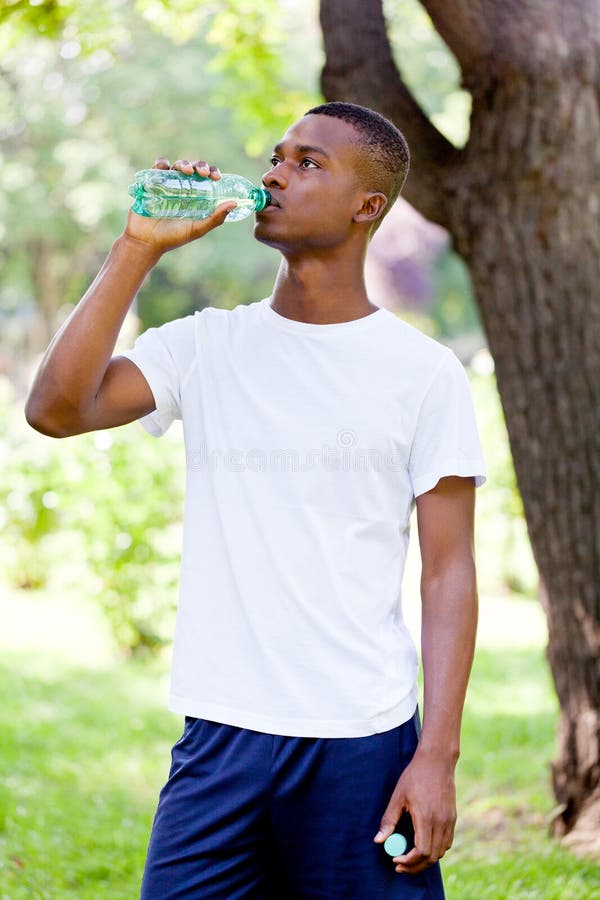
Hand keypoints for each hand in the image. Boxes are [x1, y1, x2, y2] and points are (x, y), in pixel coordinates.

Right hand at [122, 157, 236, 256]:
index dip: (213, 173)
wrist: (147, 241)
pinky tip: (166, 167)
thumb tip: (234, 203)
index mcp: (195, 197)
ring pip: (177, 165)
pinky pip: (157, 167)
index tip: (216, 177)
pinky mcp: (151, 183)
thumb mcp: (197, 229)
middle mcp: (183, 188)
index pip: (207, 179)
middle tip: (203, 173)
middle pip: (194, 169)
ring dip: (184, 164)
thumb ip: (215, 218)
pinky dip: (162, 163)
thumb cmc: (172, 238)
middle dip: (200, 166)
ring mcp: (167, 184)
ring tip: (187, 171)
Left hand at [373, 748, 456, 873]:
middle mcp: (441, 822)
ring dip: (426, 860)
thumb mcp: (398, 796)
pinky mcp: (453, 818)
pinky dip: (435, 849)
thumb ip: (389, 820)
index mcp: (426, 817)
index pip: (421, 852)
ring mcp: (449, 821)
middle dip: (415, 866)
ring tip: (409, 858)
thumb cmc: (415, 776)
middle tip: (400, 865)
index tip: (396, 860)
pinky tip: (423, 845)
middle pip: (431, 857)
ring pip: (440, 852)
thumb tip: (378, 840)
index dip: (409, 861)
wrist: (437, 761)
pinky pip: (446, 842)